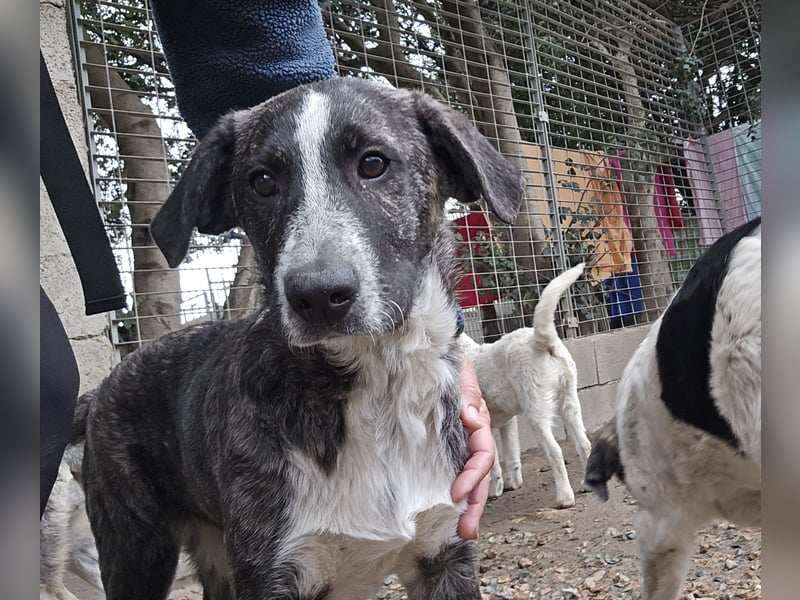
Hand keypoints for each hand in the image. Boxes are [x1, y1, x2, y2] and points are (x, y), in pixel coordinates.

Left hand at [451, 353, 493, 539]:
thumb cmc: (447, 365)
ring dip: (469, 506)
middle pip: (480, 475)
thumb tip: (469, 415)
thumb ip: (465, 393)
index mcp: (476, 422)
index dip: (472, 475)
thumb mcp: (458, 374)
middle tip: (467, 530)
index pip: (481, 454)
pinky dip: (457, 494)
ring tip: (463, 532)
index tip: (456, 493)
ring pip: (471, 479)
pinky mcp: (445, 446)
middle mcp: (471, 437)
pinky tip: (450, 513)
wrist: (431, 356)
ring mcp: (459, 443)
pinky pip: (453, 472)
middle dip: (476, 504)